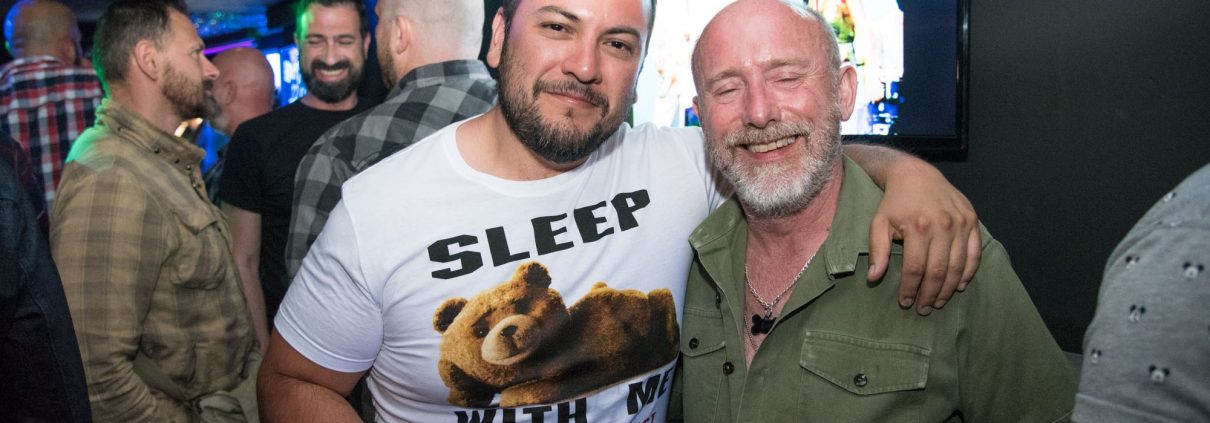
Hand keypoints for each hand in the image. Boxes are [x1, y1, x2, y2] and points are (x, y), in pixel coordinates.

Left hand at [868, 160, 979, 314]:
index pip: (915, 269)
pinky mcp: (972, 221)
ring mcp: (961, 223)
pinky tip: (958, 285)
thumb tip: (874, 278)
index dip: (910, 289)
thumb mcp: (878, 223)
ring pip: (958, 266)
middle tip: (924, 309)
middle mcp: (943, 226)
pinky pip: (974, 254)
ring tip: (939, 302)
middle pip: (938, 271)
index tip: (905, 303)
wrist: (917, 175)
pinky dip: (968, 272)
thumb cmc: (895, 202)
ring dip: (948, 289)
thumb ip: (877, 251)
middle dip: (930, 295)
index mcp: (918, 227)